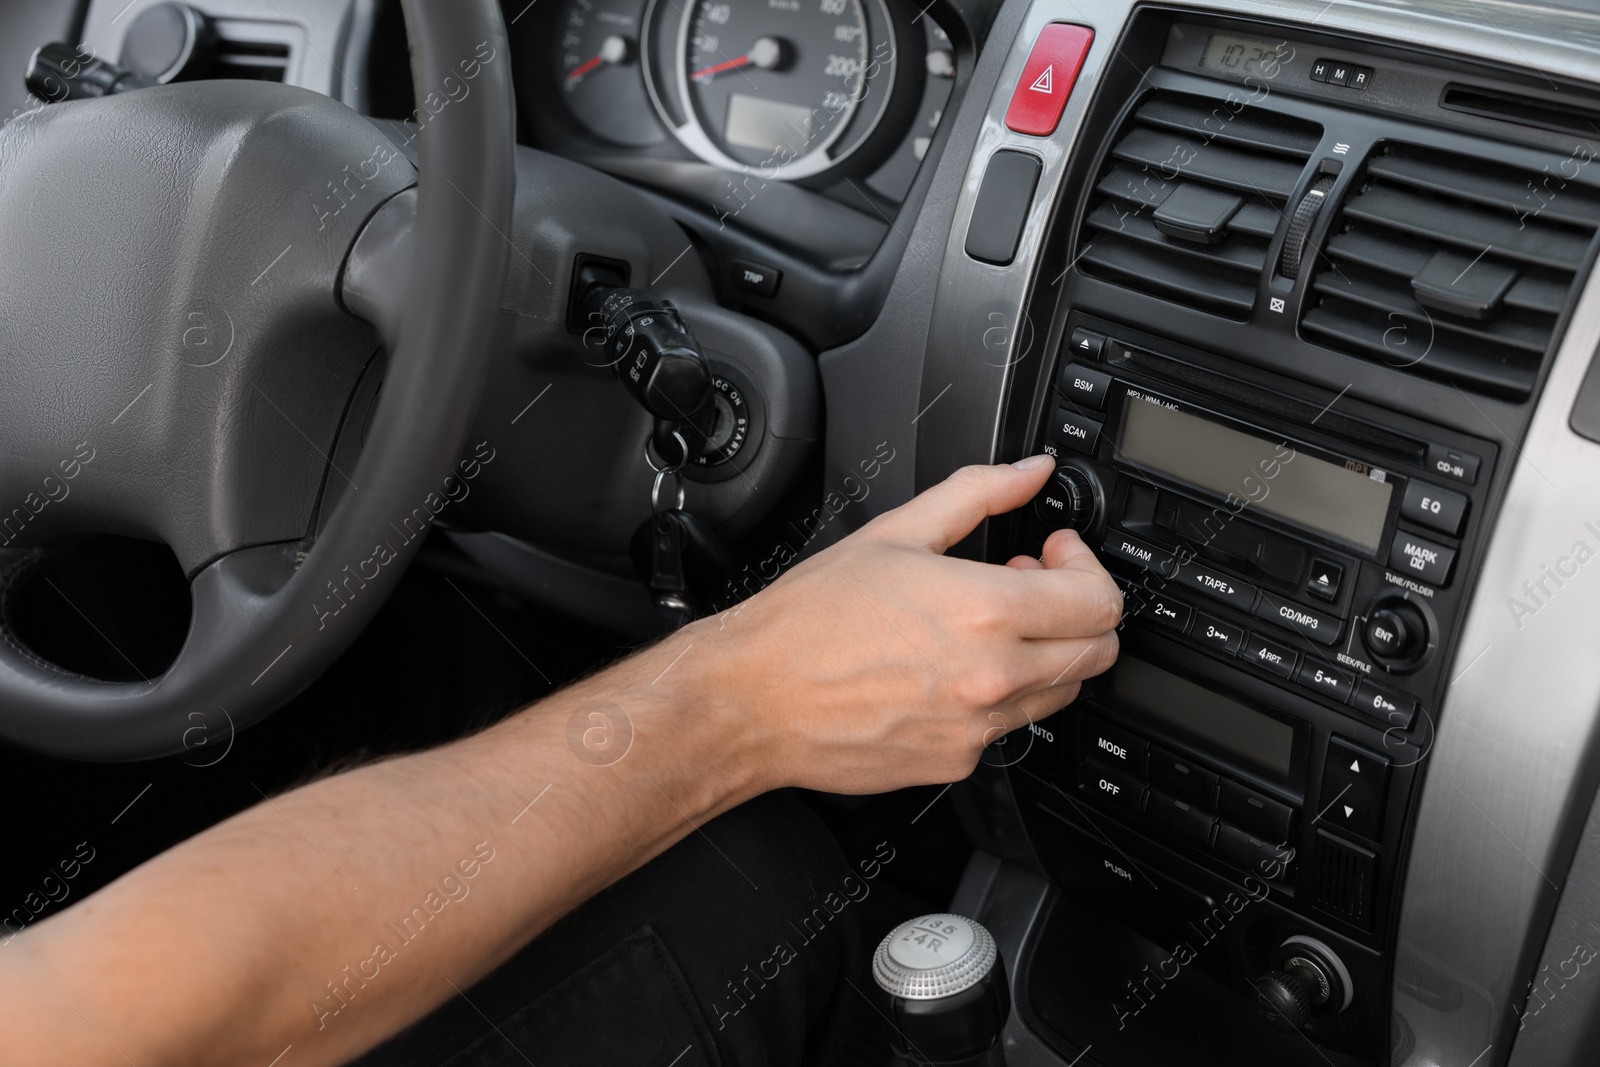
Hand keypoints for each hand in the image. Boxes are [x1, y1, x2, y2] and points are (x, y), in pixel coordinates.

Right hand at [694, 456, 1120, 794]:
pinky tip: (956, 669)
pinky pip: (1011, 728)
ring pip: (1062, 693)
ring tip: (990, 626)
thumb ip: (978, 493)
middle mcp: (992, 677)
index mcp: (985, 612)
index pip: (1099, 601)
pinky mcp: (958, 762)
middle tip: (1032, 586)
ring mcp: (978, 728)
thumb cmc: (808, 622)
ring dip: (1045, 653)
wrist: (754, 699)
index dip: (1086, 567)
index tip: (1056, 554)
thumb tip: (1028, 473)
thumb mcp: (895, 532)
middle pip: (1097, 652)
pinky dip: (1001, 696)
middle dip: (1078, 611)